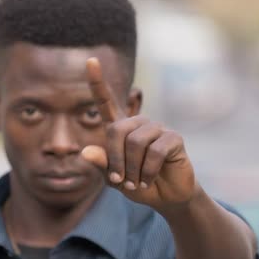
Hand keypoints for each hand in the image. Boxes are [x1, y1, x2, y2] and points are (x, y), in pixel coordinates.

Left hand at [81, 58, 198, 209]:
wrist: (166, 198)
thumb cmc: (137, 184)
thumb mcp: (113, 179)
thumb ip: (101, 165)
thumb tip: (85, 152)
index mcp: (120, 128)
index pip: (106, 102)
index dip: (97, 82)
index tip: (90, 60)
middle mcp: (138, 123)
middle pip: (116, 129)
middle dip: (114, 159)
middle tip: (120, 180)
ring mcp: (157, 128)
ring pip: (135, 142)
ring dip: (132, 169)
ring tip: (136, 183)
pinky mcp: (173, 138)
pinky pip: (154, 151)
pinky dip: (146, 171)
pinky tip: (148, 181)